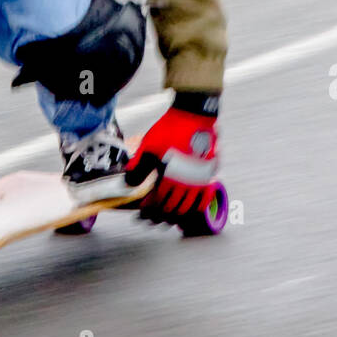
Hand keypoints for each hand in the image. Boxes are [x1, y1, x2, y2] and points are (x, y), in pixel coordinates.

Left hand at [125, 92, 219, 218]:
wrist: (193, 116)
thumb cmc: (170, 129)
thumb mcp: (148, 147)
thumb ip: (138, 168)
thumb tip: (127, 183)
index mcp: (169, 177)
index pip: (158, 204)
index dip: (149, 212)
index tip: (142, 214)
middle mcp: (186, 183)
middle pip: (172, 209)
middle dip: (160, 217)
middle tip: (152, 220)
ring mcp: (199, 180)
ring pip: (187, 208)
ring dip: (176, 215)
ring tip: (168, 218)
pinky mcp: (208, 175)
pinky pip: (204, 199)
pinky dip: (196, 208)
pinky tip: (190, 209)